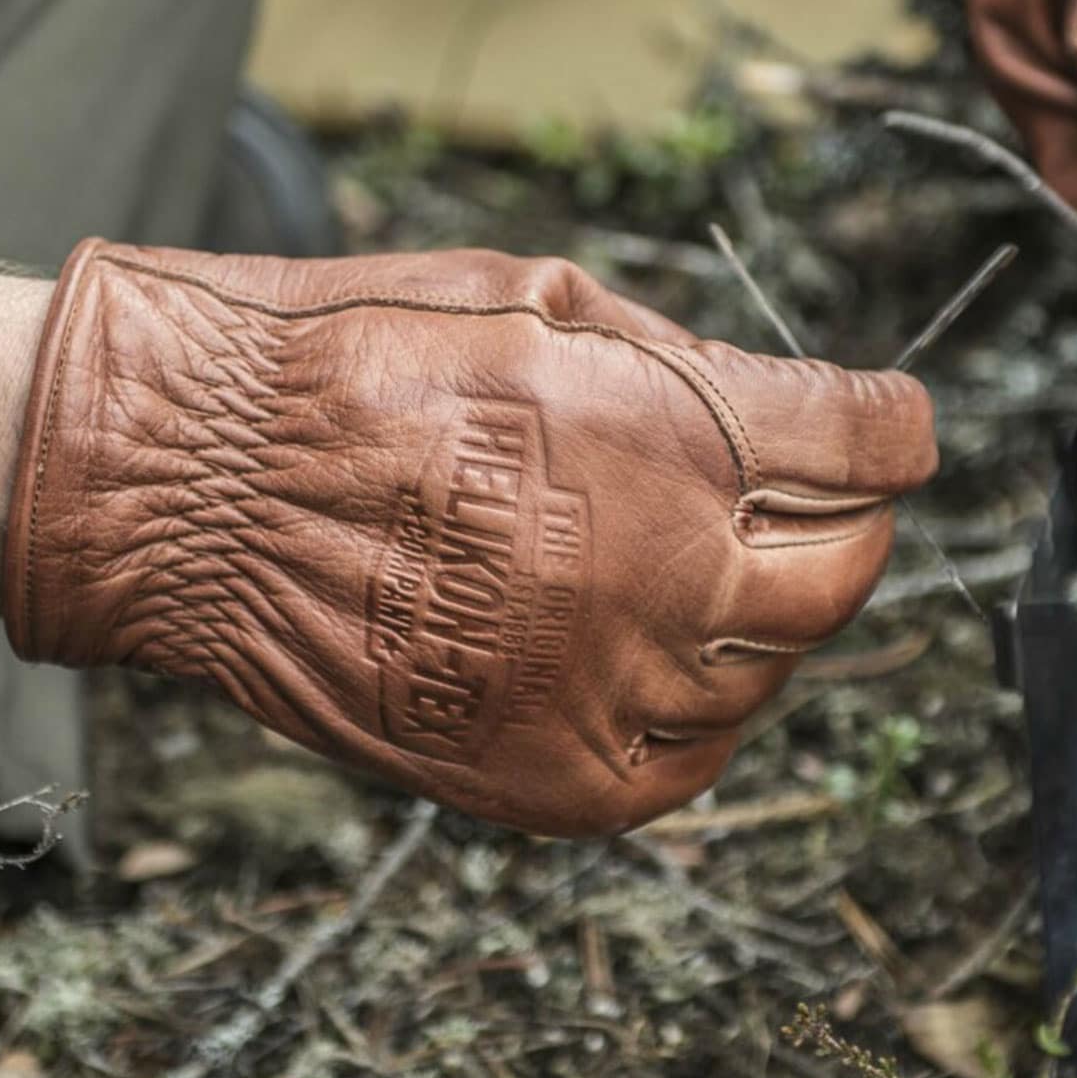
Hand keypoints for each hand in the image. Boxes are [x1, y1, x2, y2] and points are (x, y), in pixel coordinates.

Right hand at [3, 243, 935, 834]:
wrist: (186, 491)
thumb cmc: (343, 366)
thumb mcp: (529, 296)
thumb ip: (677, 361)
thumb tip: (770, 405)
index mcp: (674, 434)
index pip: (870, 444)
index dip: (890, 430)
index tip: (885, 430)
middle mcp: (666, 573)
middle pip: (843, 573)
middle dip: (843, 529)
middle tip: (808, 507)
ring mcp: (609, 689)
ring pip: (766, 672)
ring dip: (751, 619)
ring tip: (678, 573)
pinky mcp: (548, 780)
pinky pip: (685, 764)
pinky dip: (693, 713)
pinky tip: (644, 660)